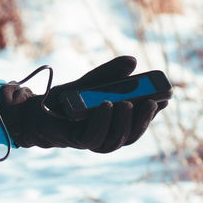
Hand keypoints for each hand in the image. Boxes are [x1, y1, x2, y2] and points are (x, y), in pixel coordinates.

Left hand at [0, 56, 166, 152]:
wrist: (36, 109)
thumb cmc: (68, 99)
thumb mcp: (91, 82)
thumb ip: (111, 74)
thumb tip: (132, 61)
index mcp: (114, 124)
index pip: (139, 122)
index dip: (153, 112)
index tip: (166, 96)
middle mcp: (105, 135)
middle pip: (130, 135)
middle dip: (143, 120)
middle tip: (151, 102)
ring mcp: (90, 140)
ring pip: (115, 140)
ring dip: (124, 123)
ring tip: (128, 103)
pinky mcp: (74, 140)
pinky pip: (92, 137)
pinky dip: (102, 122)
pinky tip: (107, 106)